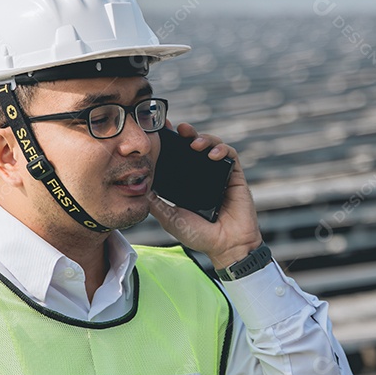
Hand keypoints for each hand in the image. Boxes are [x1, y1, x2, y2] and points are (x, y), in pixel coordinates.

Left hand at [149, 121, 263, 268]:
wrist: (226, 246)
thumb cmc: (200, 236)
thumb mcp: (171, 218)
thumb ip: (156, 204)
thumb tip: (140, 189)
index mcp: (187, 183)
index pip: (178, 157)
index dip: (170, 142)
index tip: (160, 131)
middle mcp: (203, 176)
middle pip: (195, 146)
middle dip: (187, 133)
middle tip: (178, 128)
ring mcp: (219, 175)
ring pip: (213, 146)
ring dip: (204, 138)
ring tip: (194, 143)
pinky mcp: (235, 177)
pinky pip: (230, 155)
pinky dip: (221, 150)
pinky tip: (212, 154)